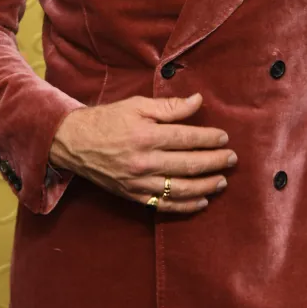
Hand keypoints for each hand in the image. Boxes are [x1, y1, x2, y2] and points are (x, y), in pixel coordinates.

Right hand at [49, 92, 237, 213]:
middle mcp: (144, 161)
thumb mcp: (137, 105)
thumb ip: (169, 107)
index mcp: (146, 135)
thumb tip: (197, 101)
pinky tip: (201, 202)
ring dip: (205, 186)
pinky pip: (163, 205)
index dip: (208, 138)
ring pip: (180, 188)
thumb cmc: (107, 120)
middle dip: (214, 162)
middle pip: (188, 164)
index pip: (186, 138)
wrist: (74, 143)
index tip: (224, 137)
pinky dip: (185, 206)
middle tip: (232, 159)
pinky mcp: (133, 196)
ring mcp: (139, 182)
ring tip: (222, 181)